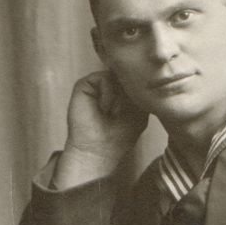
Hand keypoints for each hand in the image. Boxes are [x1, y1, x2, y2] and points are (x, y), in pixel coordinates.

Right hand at [54, 70, 148, 188]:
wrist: (97, 150)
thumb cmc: (119, 137)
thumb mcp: (140, 113)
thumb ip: (140, 92)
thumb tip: (139, 74)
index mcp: (123, 92)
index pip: (137, 77)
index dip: (141, 89)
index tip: (137, 109)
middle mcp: (110, 85)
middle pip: (128, 74)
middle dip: (130, 93)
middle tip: (123, 113)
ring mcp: (97, 84)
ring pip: (117, 76)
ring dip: (119, 97)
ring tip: (112, 114)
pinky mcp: (84, 84)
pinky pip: (104, 77)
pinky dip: (108, 94)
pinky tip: (104, 109)